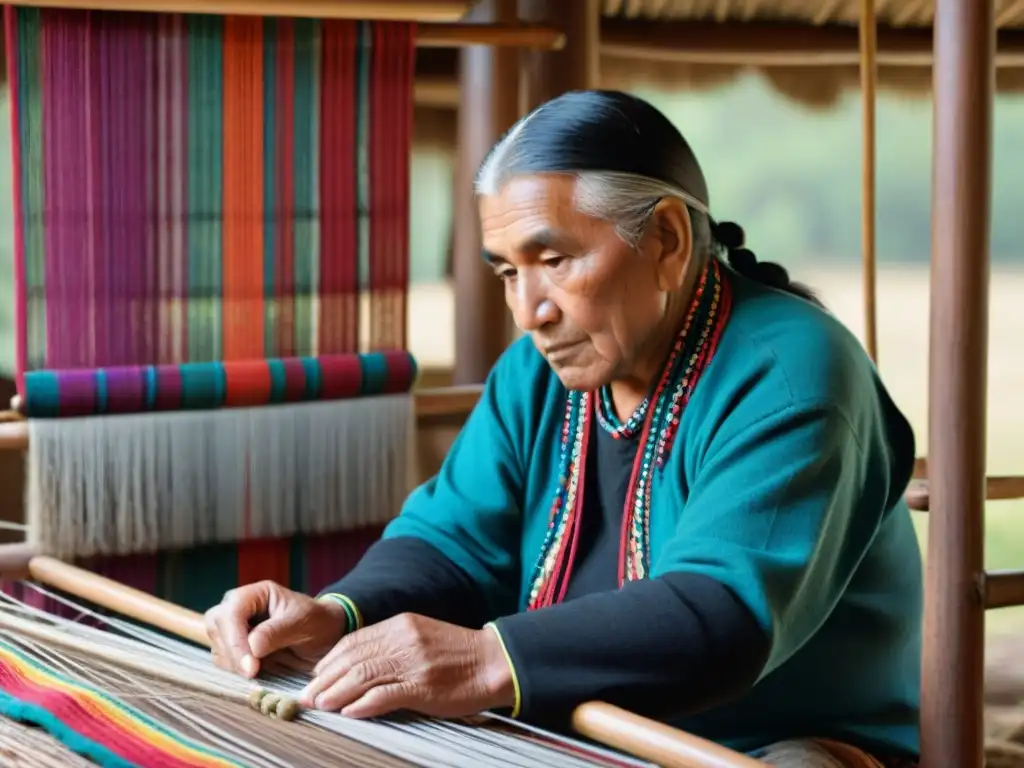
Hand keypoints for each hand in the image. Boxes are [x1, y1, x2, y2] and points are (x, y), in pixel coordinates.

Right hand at [204, 581, 347, 678]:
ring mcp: (232, 627)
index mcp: (255, 594)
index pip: (231, 613)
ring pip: (217, 646)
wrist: (322, 636)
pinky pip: (223, 661)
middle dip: (233, 654)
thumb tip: (252, 646)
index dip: (236, 641)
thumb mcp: (303, 623)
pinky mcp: (232, 647)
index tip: (251, 667)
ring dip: (234, 665)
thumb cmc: (316, 622)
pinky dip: (235, 671)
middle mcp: (238, 607)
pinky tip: (256, 673)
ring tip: (260, 672)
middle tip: (253, 674)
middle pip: (216, 627)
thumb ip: (277, 632)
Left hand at [298, 613, 514, 718]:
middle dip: (325, 679)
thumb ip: (392, 645)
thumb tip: (358, 663)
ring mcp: (412, 663)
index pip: (353, 641)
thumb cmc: (457, 653)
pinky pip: (385, 695)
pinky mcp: (422, 686)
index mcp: (400, 625)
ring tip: (321, 705)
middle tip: (307, 696)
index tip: (315, 676)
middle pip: (352, 658)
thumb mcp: (421, 636)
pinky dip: (363, 704)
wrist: (493, 661)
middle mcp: (403, 639)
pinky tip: (349, 713)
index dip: (330, 660)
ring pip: (362, 675)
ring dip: (337, 693)